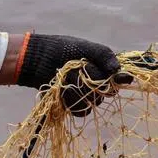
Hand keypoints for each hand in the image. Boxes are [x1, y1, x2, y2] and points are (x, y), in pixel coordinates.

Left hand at [17, 33, 132, 115]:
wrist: (38, 59)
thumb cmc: (62, 49)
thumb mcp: (85, 47)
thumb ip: (104, 55)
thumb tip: (117, 70)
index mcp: (103, 70)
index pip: (119, 79)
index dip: (119, 79)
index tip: (116, 77)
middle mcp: (97, 85)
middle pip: (107, 92)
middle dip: (93, 79)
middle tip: (79, 68)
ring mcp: (85, 96)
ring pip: (93, 101)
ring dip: (79, 88)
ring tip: (66, 76)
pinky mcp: (73, 105)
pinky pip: (81, 110)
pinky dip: (71, 100)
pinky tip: (62, 89)